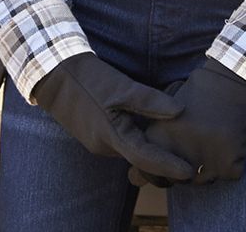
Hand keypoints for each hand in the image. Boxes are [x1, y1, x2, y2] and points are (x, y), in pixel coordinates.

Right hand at [31, 54, 194, 183]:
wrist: (55, 75)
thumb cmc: (88, 80)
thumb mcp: (121, 87)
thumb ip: (150, 101)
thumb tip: (180, 111)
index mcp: (111, 136)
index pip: (146, 159)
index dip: (169, 166)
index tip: (190, 171)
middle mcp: (105, 146)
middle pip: (140, 159)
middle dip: (163, 160)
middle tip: (191, 158)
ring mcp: (99, 142)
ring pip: (131, 150)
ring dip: (150, 148)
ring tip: (176, 143)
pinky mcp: (96, 134)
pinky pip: (122, 141)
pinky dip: (138, 139)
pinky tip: (151, 128)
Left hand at [129, 57, 245, 186]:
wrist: (235, 80)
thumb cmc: (200, 93)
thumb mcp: (167, 112)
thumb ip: (151, 143)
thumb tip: (133, 179)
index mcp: (157, 138)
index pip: (146, 175)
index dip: (156, 171)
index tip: (167, 161)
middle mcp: (177, 153)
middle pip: (177, 180)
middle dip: (184, 169)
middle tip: (198, 143)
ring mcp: (204, 162)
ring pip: (203, 181)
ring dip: (209, 166)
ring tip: (214, 137)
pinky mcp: (228, 166)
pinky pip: (229, 174)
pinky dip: (232, 162)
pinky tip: (231, 140)